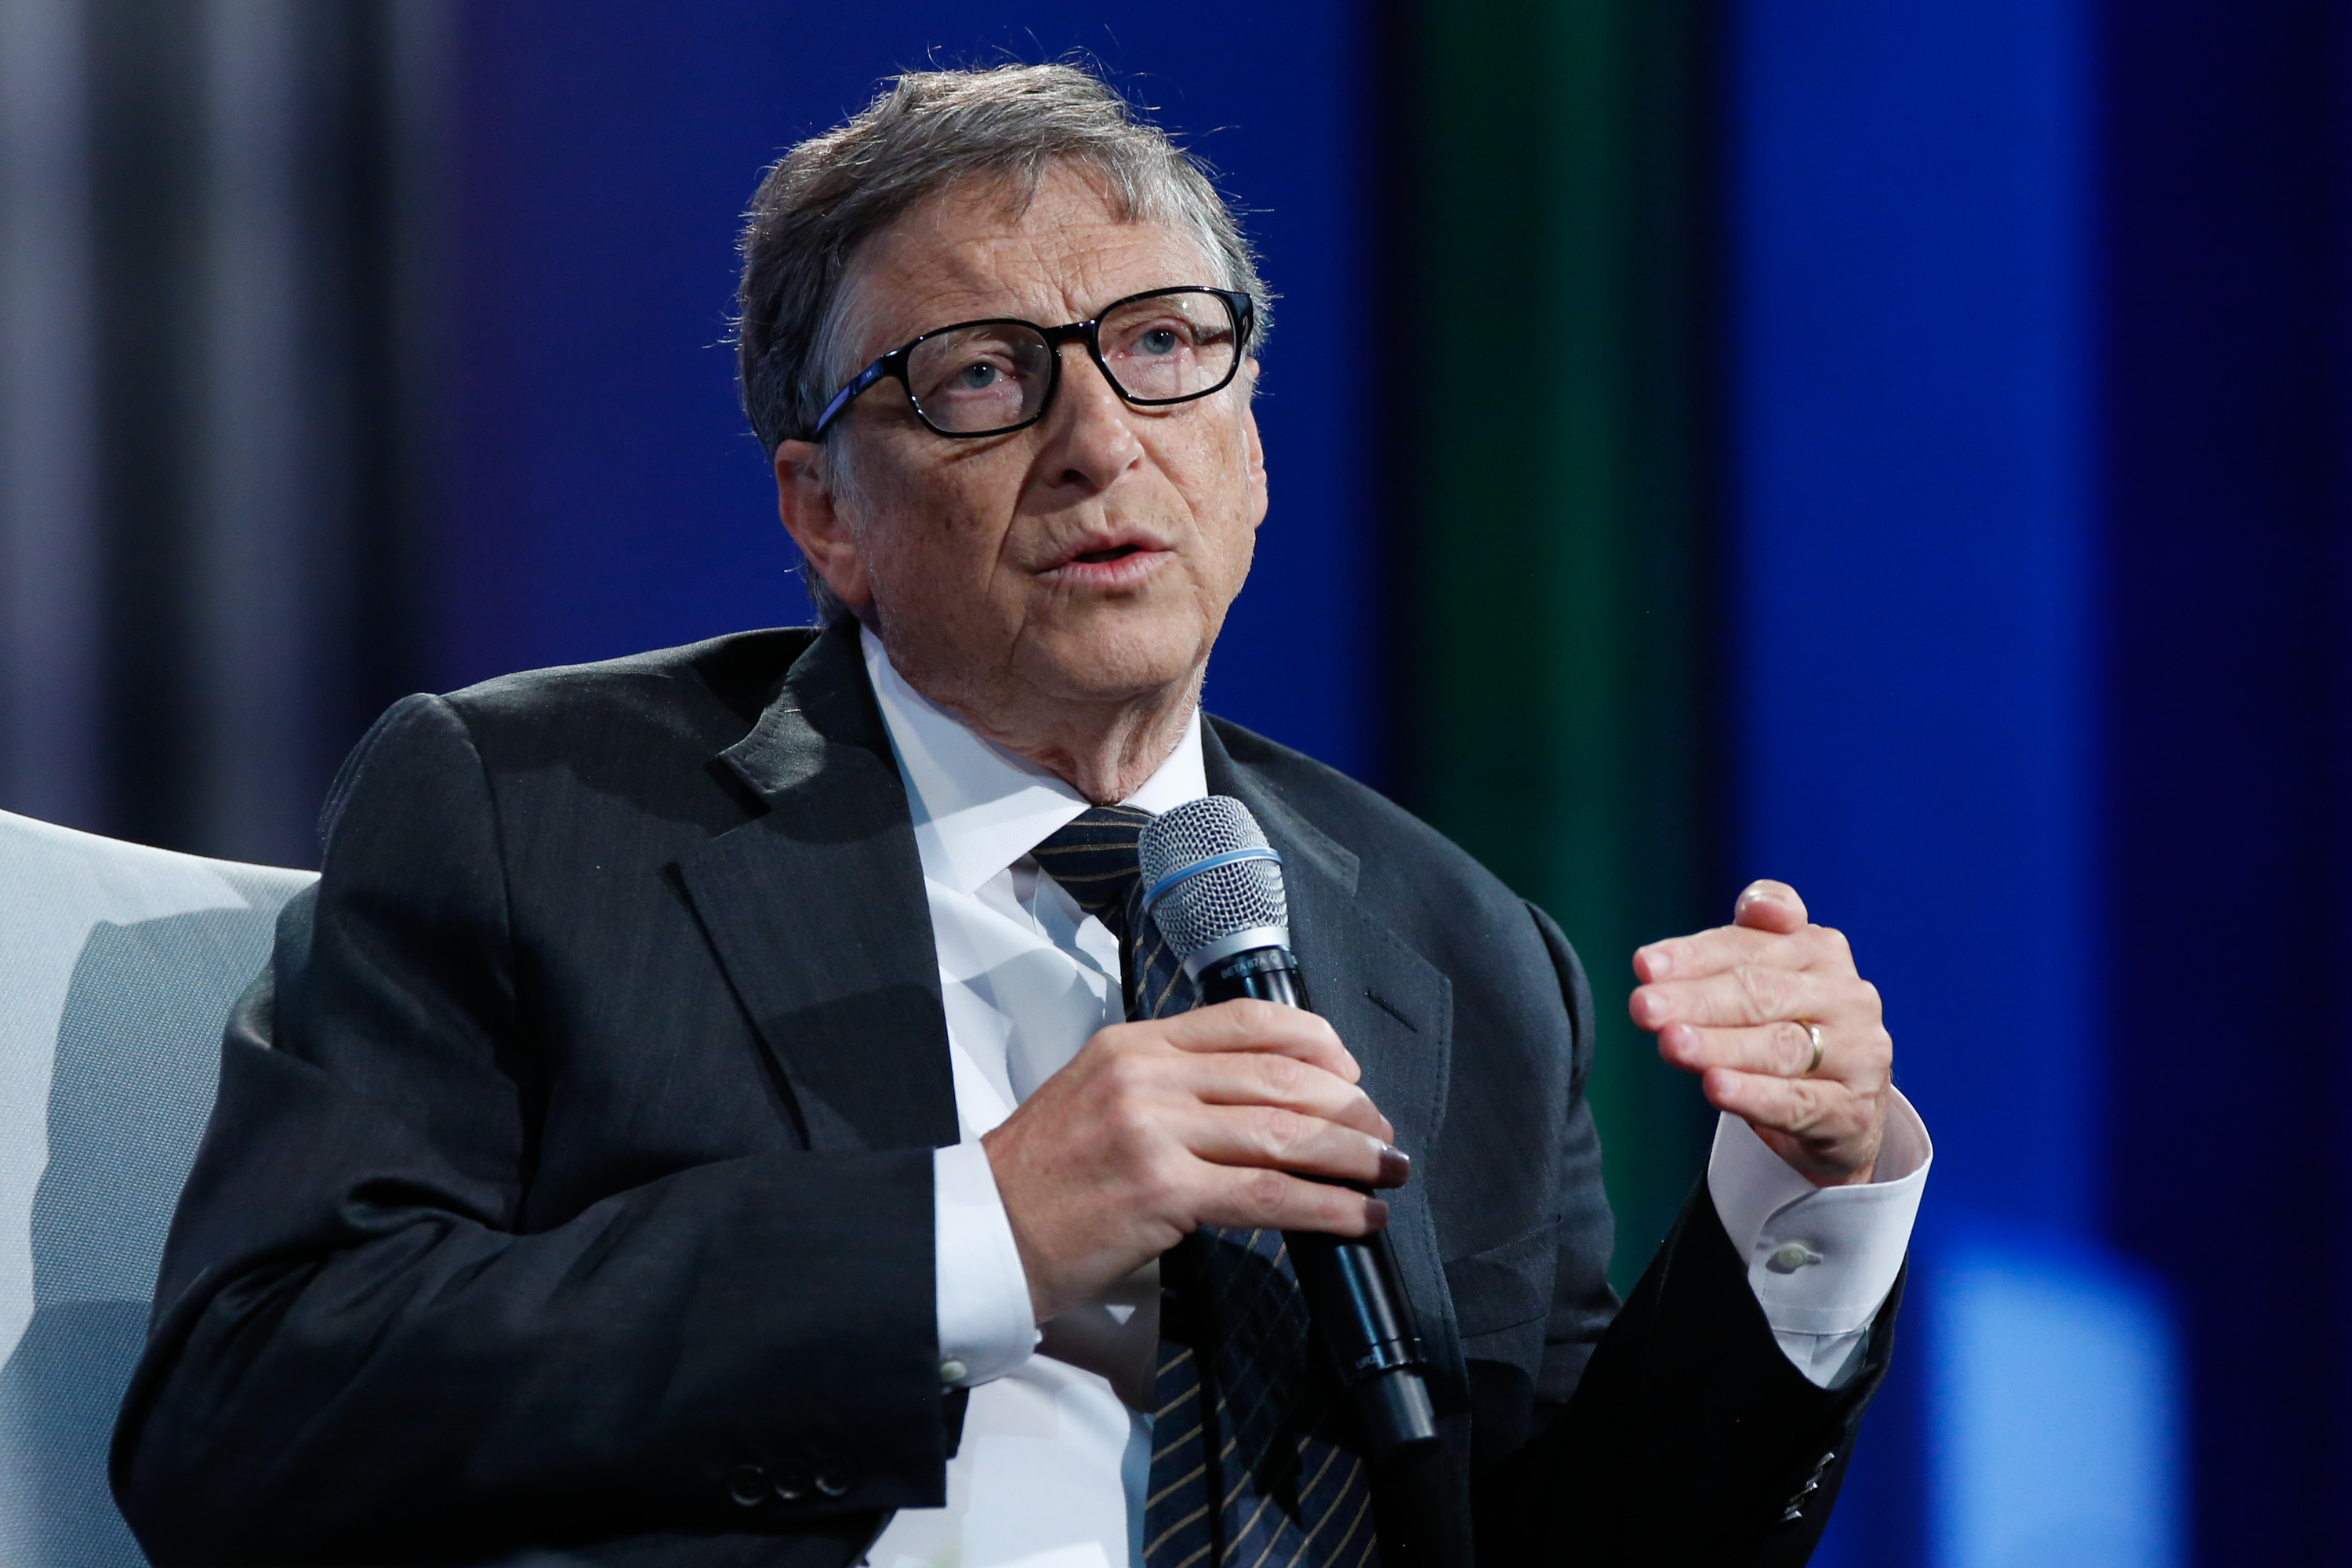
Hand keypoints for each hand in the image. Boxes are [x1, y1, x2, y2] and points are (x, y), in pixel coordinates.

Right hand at [980, 998, 1406, 1322]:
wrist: (984, 1232)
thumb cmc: (1042, 1177)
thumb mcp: (1097, 1095)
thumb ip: (1168, 1084)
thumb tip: (1260, 1100)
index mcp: (1134, 1043)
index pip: (1245, 1020)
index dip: (1315, 1041)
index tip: (1350, 1071)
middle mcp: (1147, 1076)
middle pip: (1279, 1076)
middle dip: (1348, 1106)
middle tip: (1381, 1134)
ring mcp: (1155, 1131)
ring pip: (1284, 1133)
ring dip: (1352, 1156)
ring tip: (1388, 1174)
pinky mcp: (1163, 1191)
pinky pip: (1268, 1194)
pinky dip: (1327, 1206)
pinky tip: (1358, 1216)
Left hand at [1629, 880, 1891, 1186]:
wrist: (1843, 1104)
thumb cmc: (1788, 1023)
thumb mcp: (1769, 974)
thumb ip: (1749, 937)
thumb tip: (1755, 904)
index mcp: (1821, 949)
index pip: (1750, 946)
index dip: (1694, 955)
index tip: (1644, 966)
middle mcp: (1846, 996)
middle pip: (1762, 993)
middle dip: (1696, 999)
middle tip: (1644, 1008)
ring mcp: (1855, 1053)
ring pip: (1779, 1046)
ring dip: (1719, 1045)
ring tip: (1672, 1043)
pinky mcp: (1852, 1108)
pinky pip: (1796, 1101)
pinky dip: (1753, 1094)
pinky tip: (1715, 1087)